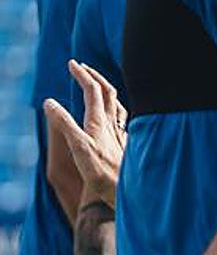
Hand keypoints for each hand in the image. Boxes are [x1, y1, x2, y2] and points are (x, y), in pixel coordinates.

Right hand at [43, 61, 126, 207]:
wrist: (129, 190)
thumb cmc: (102, 172)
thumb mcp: (78, 147)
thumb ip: (64, 124)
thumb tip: (49, 102)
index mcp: (99, 121)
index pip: (92, 90)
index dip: (82, 75)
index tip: (71, 64)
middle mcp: (113, 123)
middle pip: (107, 91)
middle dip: (94, 76)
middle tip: (81, 67)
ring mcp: (121, 131)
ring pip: (117, 102)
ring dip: (105, 88)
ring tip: (97, 83)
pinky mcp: (126, 141)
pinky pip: (122, 115)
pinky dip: (115, 105)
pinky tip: (115, 112)